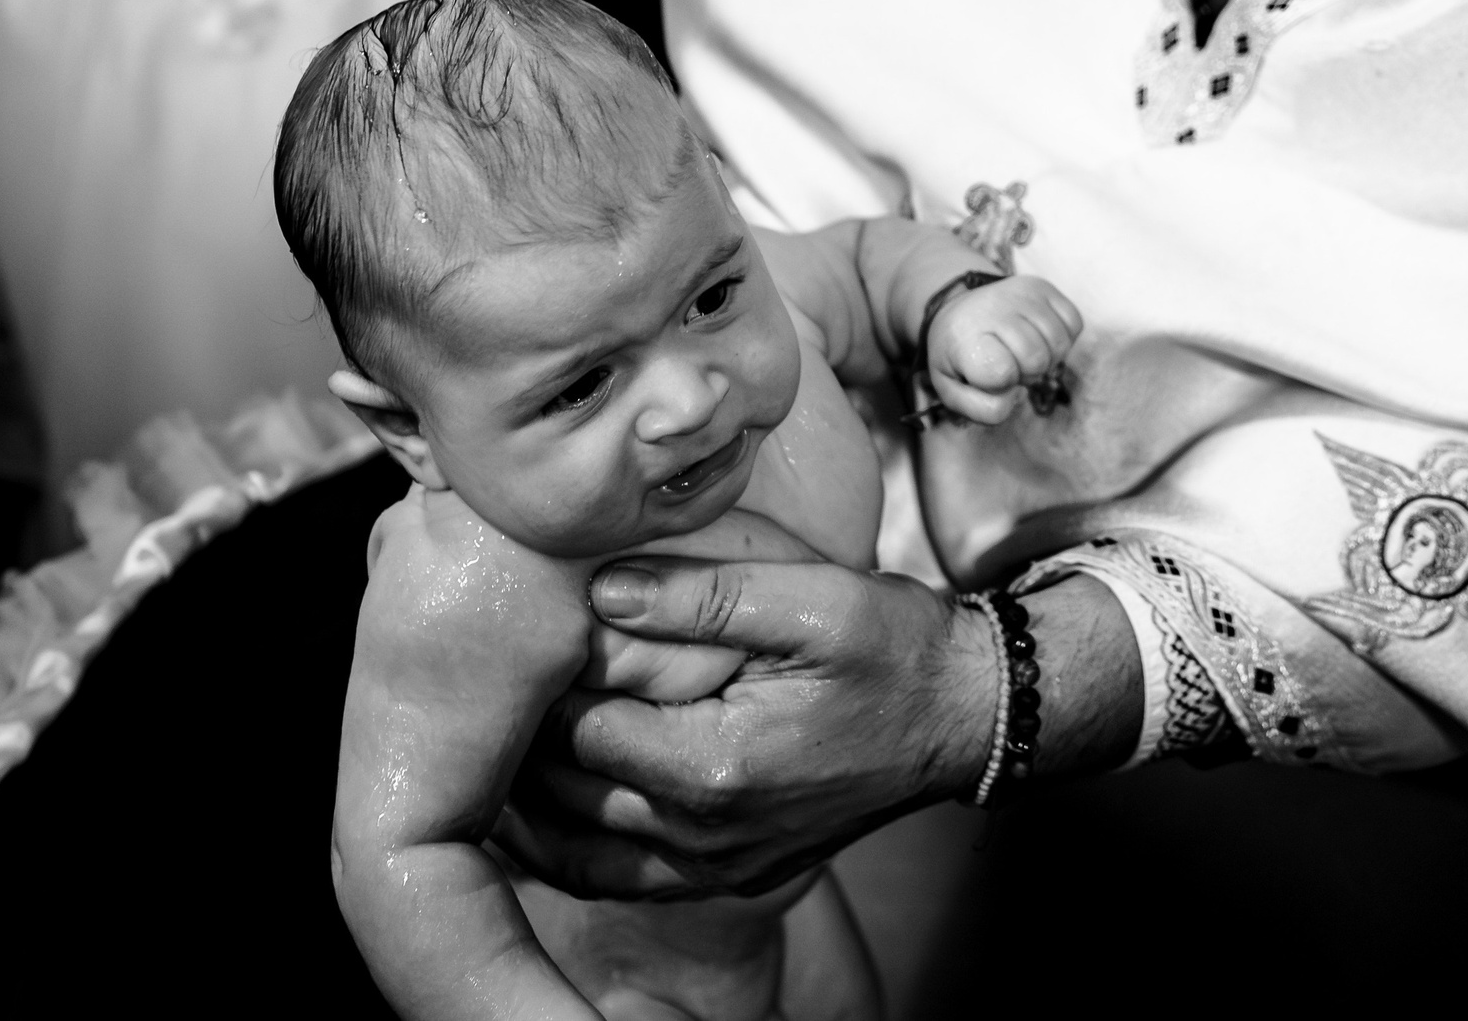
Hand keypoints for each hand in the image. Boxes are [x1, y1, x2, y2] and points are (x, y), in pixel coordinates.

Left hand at [493, 564, 1137, 901]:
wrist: (966, 717)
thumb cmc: (898, 650)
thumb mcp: (814, 600)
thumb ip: (705, 593)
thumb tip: (602, 589)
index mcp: (720, 765)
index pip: (583, 732)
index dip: (548, 684)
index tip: (534, 637)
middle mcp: (710, 833)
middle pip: (571, 795)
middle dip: (530, 740)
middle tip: (501, 681)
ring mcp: (720, 864)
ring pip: (584, 847)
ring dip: (539, 798)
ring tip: (506, 736)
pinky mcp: (733, 874)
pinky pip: (623, 877)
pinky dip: (575, 844)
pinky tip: (550, 799)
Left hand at [926, 276, 1082, 424]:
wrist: (959, 310)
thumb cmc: (960, 357)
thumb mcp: (952, 390)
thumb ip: (979, 409)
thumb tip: (1015, 398)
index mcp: (964, 336)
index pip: (1000, 372)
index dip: (1001, 385)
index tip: (987, 375)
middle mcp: (994, 308)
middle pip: (1037, 359)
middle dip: (1027, 374)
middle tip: (1010, 365)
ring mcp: (1021, 293)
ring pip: (1059, 344)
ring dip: (1047, 358)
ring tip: (1024, 352)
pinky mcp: (1043, 286)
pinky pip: (1074, 322)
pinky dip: (1064, 339)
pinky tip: (1041, 338)